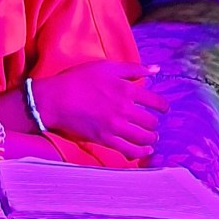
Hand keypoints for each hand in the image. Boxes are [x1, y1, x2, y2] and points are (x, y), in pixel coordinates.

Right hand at [36, 61, 169, 158]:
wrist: (55, 99)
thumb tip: (156, 69)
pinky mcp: (106, 139)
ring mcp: (116, 127)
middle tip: (151, 123)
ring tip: (150, 137)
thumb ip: (133, 68)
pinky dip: (140, 152)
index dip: (163, 106)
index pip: (156, 101)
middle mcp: (125, 110)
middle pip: (151, 121)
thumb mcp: (106, 67)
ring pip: (144, 138)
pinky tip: (144, 150)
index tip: (163, 108)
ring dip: (150, 138)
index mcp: (127, 90)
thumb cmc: (78, 79)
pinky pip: (129, 150)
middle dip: (154, 123)